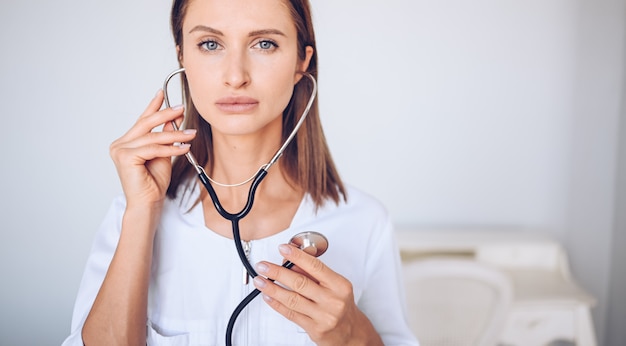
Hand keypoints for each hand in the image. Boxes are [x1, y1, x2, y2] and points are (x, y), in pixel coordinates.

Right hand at [109, 90, 195, 207]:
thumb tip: (174, 118)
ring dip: (175, 135)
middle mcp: (120, 144)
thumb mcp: (163, 154)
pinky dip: (171, 148)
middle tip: (181, 108)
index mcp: (126, 142)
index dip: (153, 106)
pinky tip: (183, 148)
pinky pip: (153, 148)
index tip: (162, 94)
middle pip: (146, 124)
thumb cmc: (153, 182)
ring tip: (191, 135)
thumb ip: (166, 136)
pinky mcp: (126, 157)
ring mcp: (120, 150)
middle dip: (165, 114)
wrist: (148, 203)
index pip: (142, 121)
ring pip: (153, 137)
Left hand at [253, 244, 383, 345]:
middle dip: (278, 273)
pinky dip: (277, 304)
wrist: (350, 332)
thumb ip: (314, 274)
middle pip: (300, 283)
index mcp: (339, 285)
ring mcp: (323, 316)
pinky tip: (268, 297)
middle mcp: (333, 301)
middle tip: (264, 266)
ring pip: (292, 299)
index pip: (315, 266)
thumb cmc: (341, 305)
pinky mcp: (314, 329)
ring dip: (272, 289)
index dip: (297, 256)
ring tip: (260, 281)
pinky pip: (291, 314)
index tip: (283, 249)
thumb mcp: (334, 285)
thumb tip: (292, 262)